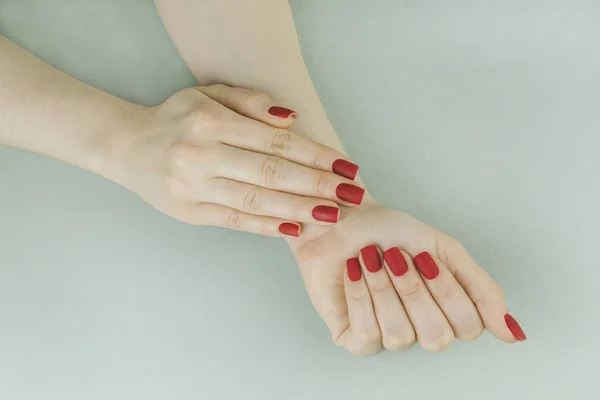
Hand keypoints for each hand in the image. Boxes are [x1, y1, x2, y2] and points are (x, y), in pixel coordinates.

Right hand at [106, 84, 364, 235]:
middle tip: (352, 195)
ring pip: (257, 200)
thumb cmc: (177, 118)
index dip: (315, 155)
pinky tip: (295, 228)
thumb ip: (250, 103)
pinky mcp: (189, 213)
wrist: (127, 147)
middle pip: (272, 173)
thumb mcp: (208, 95)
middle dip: (317, 185)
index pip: (275, 142)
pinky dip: (267, 225)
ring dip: (299, 209)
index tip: (346, 166)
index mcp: (210, 121)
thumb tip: (292, 121)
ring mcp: (193, 187)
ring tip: (333, 214)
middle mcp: (201, 154)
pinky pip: (236, 220)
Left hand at [289, 200, 525, 353]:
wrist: (342, 219)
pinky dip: (360, 295)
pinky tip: (353, 271)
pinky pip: (366, 334)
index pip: (468, 327)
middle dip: (413, 289)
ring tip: (370, 259)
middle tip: (394, 256)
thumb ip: (482, 289)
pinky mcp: (354, 339)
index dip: (446, 290)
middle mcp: (420, 329)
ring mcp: (387, 337)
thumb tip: (514, 334)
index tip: (425, 256)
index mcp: (446, 310)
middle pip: (437, 337)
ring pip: (400, 336)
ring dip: (384, 288)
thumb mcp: (444, 249)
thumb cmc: (390, 231)